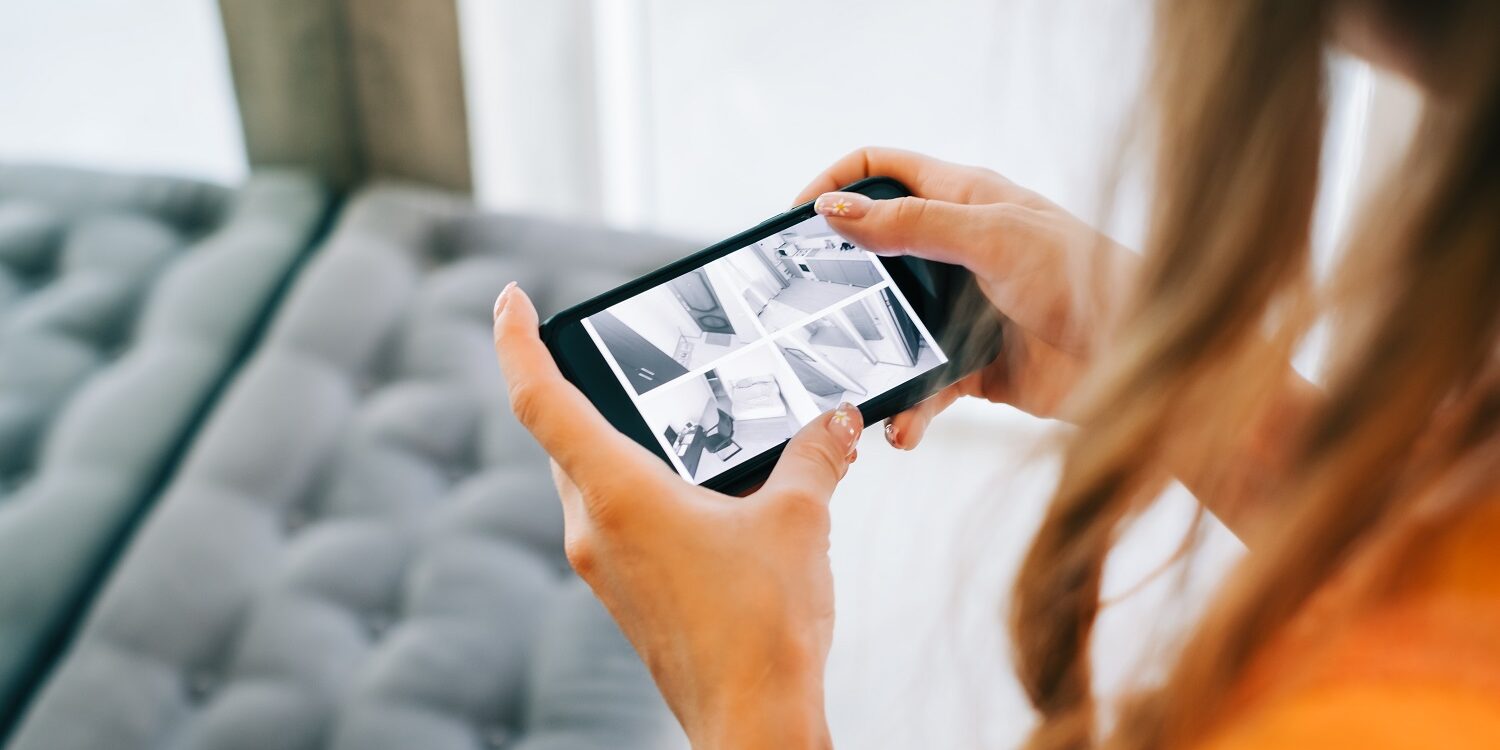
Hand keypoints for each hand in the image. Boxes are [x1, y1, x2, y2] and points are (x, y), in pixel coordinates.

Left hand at [492, 282, 857, 748]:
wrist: (754, 723)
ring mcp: (604, 565)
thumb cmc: (764, 628)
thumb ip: (815, 456)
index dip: (517, 340)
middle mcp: (593, 527)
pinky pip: (617, 519)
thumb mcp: (799, 520)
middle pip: (564, 436)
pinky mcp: (626, 594)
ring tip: (688, 424)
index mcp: (617, 493)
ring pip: (592, 480)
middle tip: (630, 358)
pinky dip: (646, 488)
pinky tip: (707, 493)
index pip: (540, 398)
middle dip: (589, 390)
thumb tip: (836, 419)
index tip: (509, 299)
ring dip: (626, 443)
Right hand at [794, 147, 1136, 446]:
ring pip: (891, 328)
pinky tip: (903, 428)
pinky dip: (908, 409)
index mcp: (964, 200)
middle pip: (876, 254)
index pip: (882, 170)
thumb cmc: (1084, 277)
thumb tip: (836, 210)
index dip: (835, 184)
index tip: (797, 220)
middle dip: (839, 282)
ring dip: (870, 358)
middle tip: (804, 308)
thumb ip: (911, 224)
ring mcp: (962, 311)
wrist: (1140, 361)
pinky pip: (922, 385)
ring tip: (851, 385)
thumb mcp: (991, 236)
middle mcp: (959, 250)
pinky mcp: (972, 367)